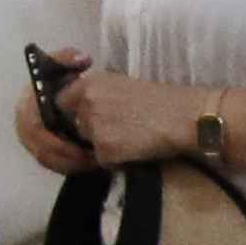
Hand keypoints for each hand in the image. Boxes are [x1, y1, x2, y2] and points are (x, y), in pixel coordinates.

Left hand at [32, 68, 183, 175]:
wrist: (185, 117)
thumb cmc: (160, 100)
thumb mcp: (121, 85)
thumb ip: (95, 94)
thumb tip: (78, 108)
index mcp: (89, 84)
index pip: (60, 102)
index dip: (71, 113)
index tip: (83, 119)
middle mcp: (86, 104)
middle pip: (74, 126)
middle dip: (87, 132)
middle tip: (114, 131)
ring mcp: (94, 128)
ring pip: (87, 144)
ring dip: (102, 146)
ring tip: (130, 138)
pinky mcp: (105, 149)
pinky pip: (102, 160)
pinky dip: (116, 160)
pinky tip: (136, 149)